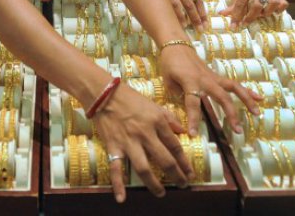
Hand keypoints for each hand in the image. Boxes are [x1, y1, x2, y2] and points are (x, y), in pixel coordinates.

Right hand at [92, 83, 193, 201]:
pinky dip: (118, 185)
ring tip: (161, 193)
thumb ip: (169, 119)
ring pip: (144, 168)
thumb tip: (182, 131)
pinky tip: (122, 199)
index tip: (190, 172)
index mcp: (157, 122)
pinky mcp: (114, 147)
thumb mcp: (154, 105)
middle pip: (164, 160)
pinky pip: (116, 169)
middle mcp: (145, 134)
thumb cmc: (130, 98)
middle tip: (183, 184)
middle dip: (176, 175)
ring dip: (154, 184)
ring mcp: (129, 142)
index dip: (185, 162)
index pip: (175, 146)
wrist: (104, 94)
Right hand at [152, 0, 207, 29]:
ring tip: (189, 29)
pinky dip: (173, 12)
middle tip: (201, 30)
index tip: (206, 22)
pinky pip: (169, 2)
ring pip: (182, 5)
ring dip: (186, 18)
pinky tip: (175, 20)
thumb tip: (188, 3)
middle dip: (197, 18)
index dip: (202, 12)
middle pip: (192, 4)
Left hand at [158, 44, 261, 135]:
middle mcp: (205, 80)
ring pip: (234, 88)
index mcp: (190, 82)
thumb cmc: (170, 64)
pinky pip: (234, 84)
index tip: (195, 134)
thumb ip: (177, 97)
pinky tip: (259, 98)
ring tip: (256, 114)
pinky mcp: (217, 77)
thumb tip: (187, 110)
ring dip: (246, 101)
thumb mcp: (167, 81)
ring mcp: (214, 77)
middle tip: (238, 130)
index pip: (193, 103)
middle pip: (222, 97)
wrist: (177, 45)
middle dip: (231, 114)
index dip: (193, 119)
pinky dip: (247, 90)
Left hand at [220, 0, 287, 24]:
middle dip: (251, 17)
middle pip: (257, 5)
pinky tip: (273, 12)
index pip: (241, 2)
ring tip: (259, 15)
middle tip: (245, 23)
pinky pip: (282, 4)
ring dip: (265, 13)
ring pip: (271, 4)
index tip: (233, 26)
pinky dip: (279, 10)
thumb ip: (234, 2)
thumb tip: (224, 14)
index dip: (236, 15)